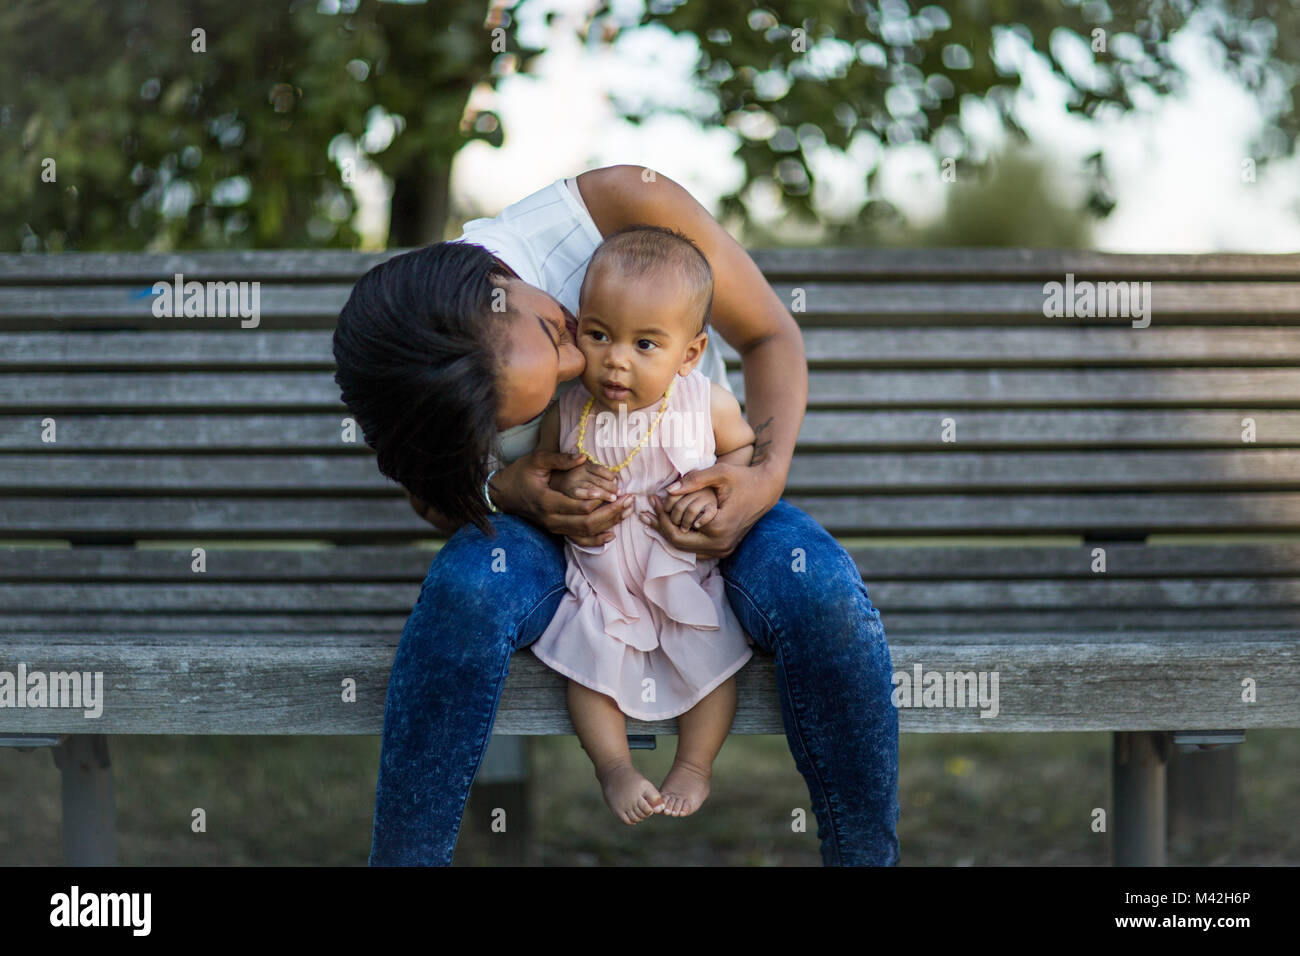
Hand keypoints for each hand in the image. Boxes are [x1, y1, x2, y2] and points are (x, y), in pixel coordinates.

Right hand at [490, 449, 634, 546]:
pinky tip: (612, 534)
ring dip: (608, 524)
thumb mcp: (537, 461)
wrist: (504, 493)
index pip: (580, 507)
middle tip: (630, 503)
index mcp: (547, 501)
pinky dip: (596, 540)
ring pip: (585, 533)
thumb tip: (582, 457)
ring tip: (627, 512)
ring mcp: (554, 527)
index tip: (619, 493)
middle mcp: (551, 519)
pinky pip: (578, 540)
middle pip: (587, 523)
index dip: (602, 501)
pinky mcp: (556, 530)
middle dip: (611, 514)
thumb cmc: (521, 474)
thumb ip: (560, 459)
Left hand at [639, 462, 780, 558]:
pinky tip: (671, 523)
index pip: (676, 532)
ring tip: (654, 517)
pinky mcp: (725, 548)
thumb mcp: (720, 473)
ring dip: (670, 534)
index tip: (652, 499)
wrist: (766, 489)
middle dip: (661, 527)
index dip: (660, 517)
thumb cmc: (744, 477)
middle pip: (679, 544)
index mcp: (717, 528)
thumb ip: (694, 480)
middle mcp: (720, 544)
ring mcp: (724, 550)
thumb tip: (668, 490)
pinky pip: (696, 548)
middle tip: (647, 511)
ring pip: (686, 549)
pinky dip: (682, 537)